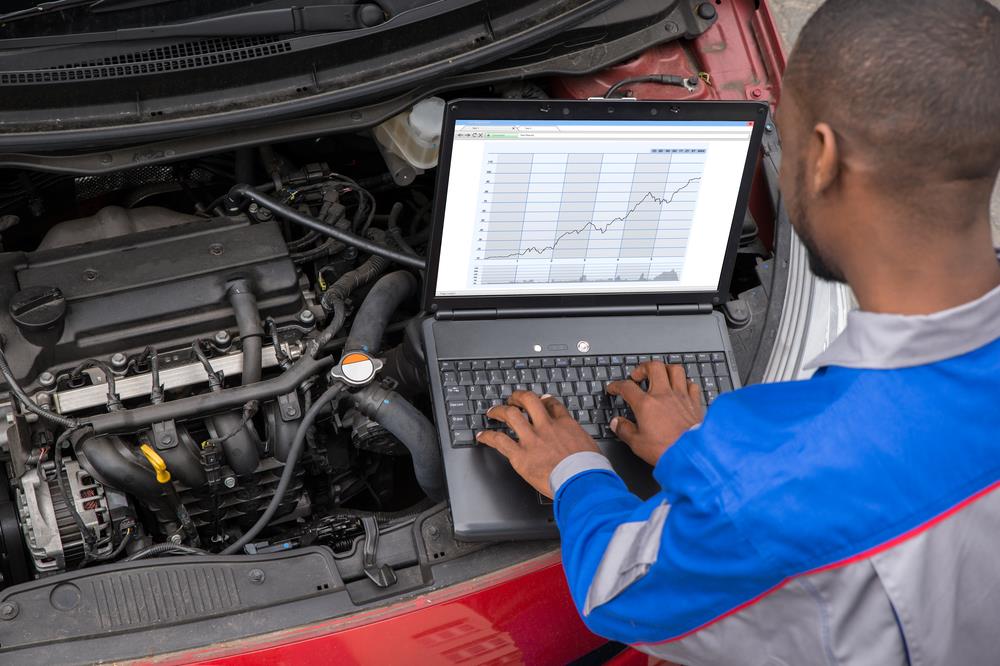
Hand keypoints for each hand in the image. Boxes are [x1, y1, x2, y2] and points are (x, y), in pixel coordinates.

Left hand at [477, 391, 601, 498]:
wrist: (583, 481)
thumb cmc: (590, 470)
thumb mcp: (592, 448)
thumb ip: (582, 443)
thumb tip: (585, 450)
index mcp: (566, 425)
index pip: (552, 405)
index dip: (544, 400)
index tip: (540, 400)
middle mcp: (547, 427)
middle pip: (529, 401)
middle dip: (518, 397)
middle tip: (513, 399)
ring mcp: (532, 440)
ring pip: (511, 415)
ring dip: (499, 411)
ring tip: (492, 411)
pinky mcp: (520, 456)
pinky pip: (499, 441)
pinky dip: (488, 436)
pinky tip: (482, 436)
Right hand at [606, 361, 703, 465]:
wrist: (691, 455)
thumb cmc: (666, 450)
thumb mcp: (637, 443)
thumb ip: (624, 430)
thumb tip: (617, 423)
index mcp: (646, 404)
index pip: (627, 387)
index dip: (616, 385)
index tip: (614, 388)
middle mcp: (664, 395)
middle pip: (654, 367)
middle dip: (643, 368)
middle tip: (638, 375)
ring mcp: (681, 397)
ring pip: (675, 370)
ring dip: (665, 369)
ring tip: (660, 375)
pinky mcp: (694, 404)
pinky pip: (692, 385)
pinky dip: (685, 383)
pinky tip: (682, 388)